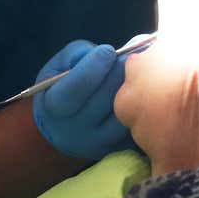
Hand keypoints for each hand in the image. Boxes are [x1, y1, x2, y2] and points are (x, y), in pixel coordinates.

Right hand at [33, 40, 132, 159]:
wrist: (62, 126)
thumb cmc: (61, 86)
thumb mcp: (57, 66)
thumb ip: (76, 54)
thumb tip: (107, 53)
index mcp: (54, 107)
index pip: (75, 89)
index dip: (94, 66)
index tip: (108, 50)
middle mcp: (74, 130)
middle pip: (106, 99)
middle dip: (120, 71)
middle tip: (132, 53)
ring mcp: (98, 142)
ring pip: (125, 111)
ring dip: (136, 86)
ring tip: (140, 68)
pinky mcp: (118, 147)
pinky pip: (136, 122)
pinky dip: (143, 103)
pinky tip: (144, 87)